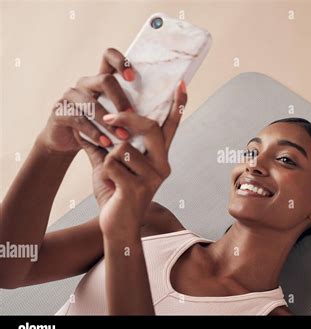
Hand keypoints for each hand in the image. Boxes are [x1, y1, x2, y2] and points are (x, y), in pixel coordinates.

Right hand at [37, 48, 134, 155]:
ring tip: (123, 137)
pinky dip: (95, 133)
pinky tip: (106, 143)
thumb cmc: (100, 127)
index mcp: (101, 80)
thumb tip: (164, 106)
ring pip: (92, 103)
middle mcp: (85, 83)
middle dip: (121, 99)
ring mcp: (70, 95)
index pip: (108, 56)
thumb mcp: (116, 116)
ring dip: (109, 122)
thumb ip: (131, 108)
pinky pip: (79, 120)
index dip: (121, 62)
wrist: (68, 142)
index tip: (133, 77)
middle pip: (105, 80)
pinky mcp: (59, 111)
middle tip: (133, 116)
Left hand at [74, 80, 187, 241]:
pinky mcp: (137, 188)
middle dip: (125, 119)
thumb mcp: (110, 164)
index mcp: (160, 156)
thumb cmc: (116, 192)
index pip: (170, 127)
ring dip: (107, 158)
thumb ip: (104, 143)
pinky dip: (102, 171)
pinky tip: (110, 185)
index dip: (177, 106)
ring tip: (111, 174)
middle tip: (108, 118)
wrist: (116, 225)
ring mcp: (152, 177)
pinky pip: (111, 163)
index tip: (182, 84)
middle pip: (148, 127)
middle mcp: (162, 165)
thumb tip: (90, 121)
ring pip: (122, 146)